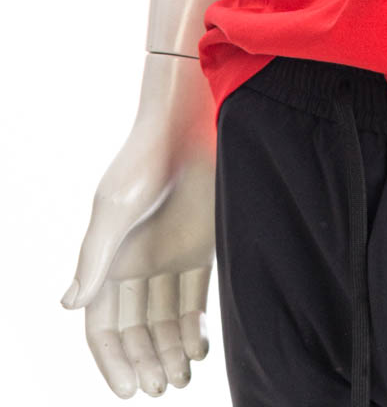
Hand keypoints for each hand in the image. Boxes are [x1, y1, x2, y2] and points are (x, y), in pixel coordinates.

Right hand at [59, 52, 216, 396]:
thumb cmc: (145, 159)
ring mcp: (170, 256)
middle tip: (160, 388)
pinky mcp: (200, 246)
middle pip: (136, 330)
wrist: (191, 122)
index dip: (112, 360)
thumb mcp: (116, 207)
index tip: (127, 391)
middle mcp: (137, 264)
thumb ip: (96, 257)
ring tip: (180, 379)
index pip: (103, 326)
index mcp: (109, 260)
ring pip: (166, 320)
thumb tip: (69, 304)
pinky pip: (194, 298)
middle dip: (145, 362)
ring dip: (171, 352)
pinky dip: (195, 327)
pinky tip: (199, 349)